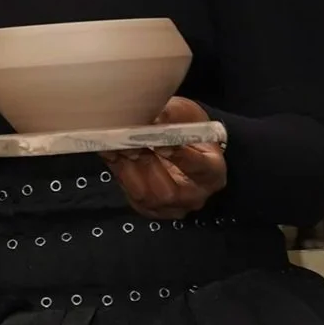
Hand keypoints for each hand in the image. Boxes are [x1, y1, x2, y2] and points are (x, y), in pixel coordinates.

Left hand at [106, 93, 226, 217]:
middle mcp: (195, 196)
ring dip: (126, 169)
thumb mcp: (184, 114)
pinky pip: (130, 195)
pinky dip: (118, 172)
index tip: (159, 141)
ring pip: (145, 195)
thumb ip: (170, 115)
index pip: (197, 167)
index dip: (178, 155)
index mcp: (212, 172)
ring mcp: (171, 208)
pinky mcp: (149, 209)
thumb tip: (152, 117)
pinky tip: (110, 153)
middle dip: (145, 163)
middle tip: (126, 140)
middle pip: (168, 190)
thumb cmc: (188, 128)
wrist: (182, 145)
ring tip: (115, 145)